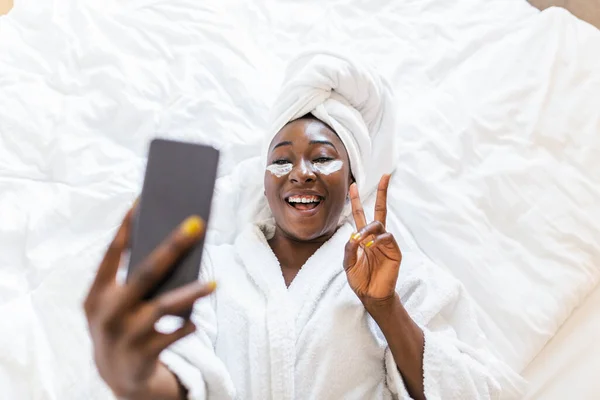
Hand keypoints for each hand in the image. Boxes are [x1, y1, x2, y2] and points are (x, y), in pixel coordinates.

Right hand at [83, 205, 215, 398]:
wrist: (117, 375)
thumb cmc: (124, 324)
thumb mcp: (118, 304)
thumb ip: (137, 280)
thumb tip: (175, 246)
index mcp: (96, 294)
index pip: (112, 253)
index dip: (127, 226)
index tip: (144, 199)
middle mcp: (106, 313)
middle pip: (145, 274)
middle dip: (172, 247)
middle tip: (196, 225)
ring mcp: (123, 336)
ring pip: (162, 307)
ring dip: (190, 293)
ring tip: (213, 284)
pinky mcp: (141, 356)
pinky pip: (172, 336)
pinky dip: (186, 327)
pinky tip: (195, 323)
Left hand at [343, 174, 401, 309]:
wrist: (371, 295)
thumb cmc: (360, 279)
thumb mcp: (348, 263)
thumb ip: (349, 249)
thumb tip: (355, 236)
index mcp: (363, 238)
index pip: (360, 215)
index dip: (356, 200)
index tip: (353, 185)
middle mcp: (376, 237)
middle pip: (380, 210)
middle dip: (382, 193)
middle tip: (385, 176)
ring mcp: (386, 243)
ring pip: (379, 224)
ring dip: (368, 229)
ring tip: (361, 240)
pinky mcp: (395, 251)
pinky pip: (387, 238)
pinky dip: (378, 240)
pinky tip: (371, 247)